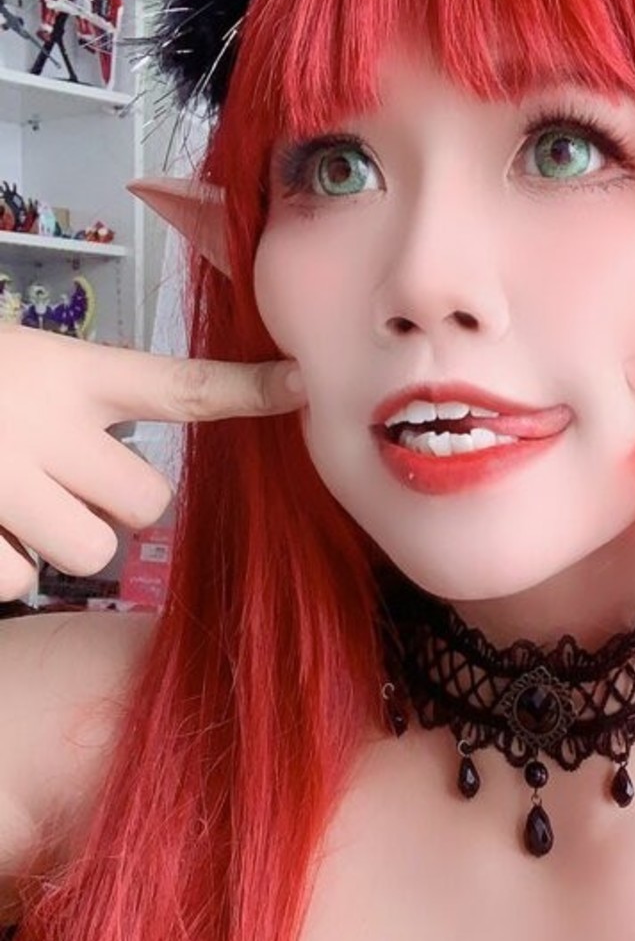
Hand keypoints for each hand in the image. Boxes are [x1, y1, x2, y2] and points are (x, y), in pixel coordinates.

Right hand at [0, 327, 305, 599]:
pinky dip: (3, 563)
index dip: (246, 393)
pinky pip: (20, 581)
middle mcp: (48, 428)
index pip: (177, 388)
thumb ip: (80, 394)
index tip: (299, 386)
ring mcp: (7, 485)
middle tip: (62, 478)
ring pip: (94, 551)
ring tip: (15, 501)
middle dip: (118, 502)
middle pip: (150, 501)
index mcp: (65, 374)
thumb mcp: (18, 359)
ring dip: (61, 538)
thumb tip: (132, 449)